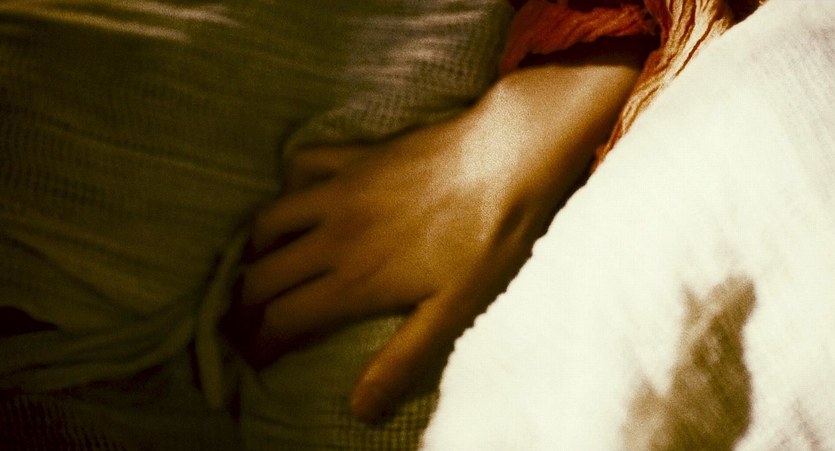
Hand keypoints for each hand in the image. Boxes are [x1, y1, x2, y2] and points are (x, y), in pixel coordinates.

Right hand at [229, 62, 642, 421]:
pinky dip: (290, 184)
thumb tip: (360, 410)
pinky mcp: (355, 156)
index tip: (258, 356)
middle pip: (262, 274)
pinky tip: (302, 197)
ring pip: (269, 221)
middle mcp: (334, 236)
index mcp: (355, 281)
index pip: (284, 319)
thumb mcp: (452, 311)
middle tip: (248, 318)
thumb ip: (402, 360)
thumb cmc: (488, 239)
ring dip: (257, 248)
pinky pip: (301, 164)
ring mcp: (340, 192)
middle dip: (245, 304)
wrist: (507, 158)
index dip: (262, 343)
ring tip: (263, 265)